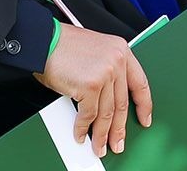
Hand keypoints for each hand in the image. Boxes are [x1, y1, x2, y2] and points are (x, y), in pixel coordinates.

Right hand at [34, 24, 152, 156]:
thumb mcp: (94, 52)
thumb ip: (107, 71)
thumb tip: (108, 103)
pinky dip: (83, 128)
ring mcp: (105, 74)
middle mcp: (117, 61)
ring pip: (107, 113)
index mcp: (121, 51)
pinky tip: (80, 134)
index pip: (140, 84)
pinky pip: (88, 115)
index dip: (143, 105)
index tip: (144, 119)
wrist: (41, 41)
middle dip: (119, 129)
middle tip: (117, 142)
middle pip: (122, 104)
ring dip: (102, 134)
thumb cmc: (61, 45)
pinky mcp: (90, 86)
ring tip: (99, 145)